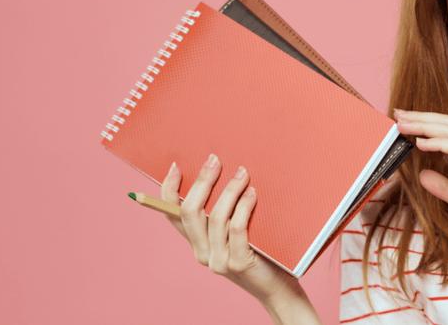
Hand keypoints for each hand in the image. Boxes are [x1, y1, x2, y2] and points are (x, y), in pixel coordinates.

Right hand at [160, 154, 303, 303]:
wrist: (277, 287)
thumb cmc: (260, 252)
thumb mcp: (235, 231)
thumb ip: (226, 211)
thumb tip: (225, 171)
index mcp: (197, 243)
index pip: (173, 214)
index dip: (169, 189)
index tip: (177, 166)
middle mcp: (202, 252)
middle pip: (190, 211)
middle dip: (202, 181)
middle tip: (215, 160)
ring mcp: (218, 260)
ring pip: (215, 217)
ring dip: (229, 190)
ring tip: (242, 173)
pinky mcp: (238, 263)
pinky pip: (236, 229)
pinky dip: (244, 207)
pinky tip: (253, 194)